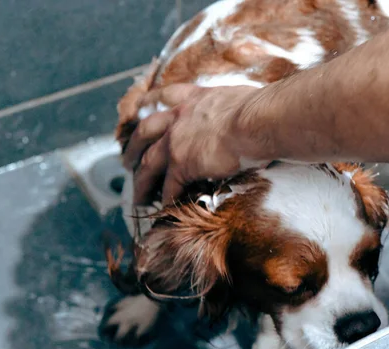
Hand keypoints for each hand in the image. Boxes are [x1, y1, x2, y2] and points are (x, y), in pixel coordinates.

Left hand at [124, 84, 269, 204]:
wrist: (258, 121)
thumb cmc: (261, 111)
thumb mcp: (241, 100)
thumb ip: (232, 109)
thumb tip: (246, 116)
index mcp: (195, 99)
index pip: (164, 97)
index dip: (148, 103)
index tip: (138, 111)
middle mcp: (179, 117)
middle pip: (145, 132)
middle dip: (133, 147)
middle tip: (126, 161)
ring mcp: (176, 141)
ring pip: (149, 163)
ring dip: (141, 182)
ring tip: (137, 196)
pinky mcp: (182, 164)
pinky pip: (169, 186)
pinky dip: (166, 199)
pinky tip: (165, 210)